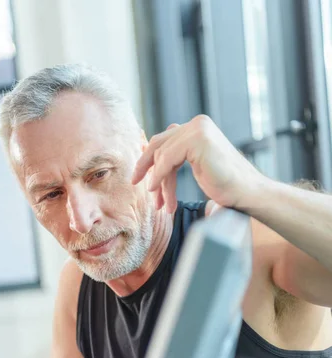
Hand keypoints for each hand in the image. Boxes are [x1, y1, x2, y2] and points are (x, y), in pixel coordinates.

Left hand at [131, 116, 265, 212]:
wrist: (246, 193)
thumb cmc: (225, 185)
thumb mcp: (197, 166)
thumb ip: (178, 156)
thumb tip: (152, 160)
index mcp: (197, 127)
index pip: (163, 141)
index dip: (148, 160)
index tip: (139, 179)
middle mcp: (197, 124)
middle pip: (158, 145)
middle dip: (146, 168)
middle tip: (139, 187)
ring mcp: (198, 129)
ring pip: (162, 156)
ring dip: (159, 183)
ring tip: (162, 204)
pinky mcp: (197, 140)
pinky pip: (166, 159)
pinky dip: (160, 178)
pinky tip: (159, 193)